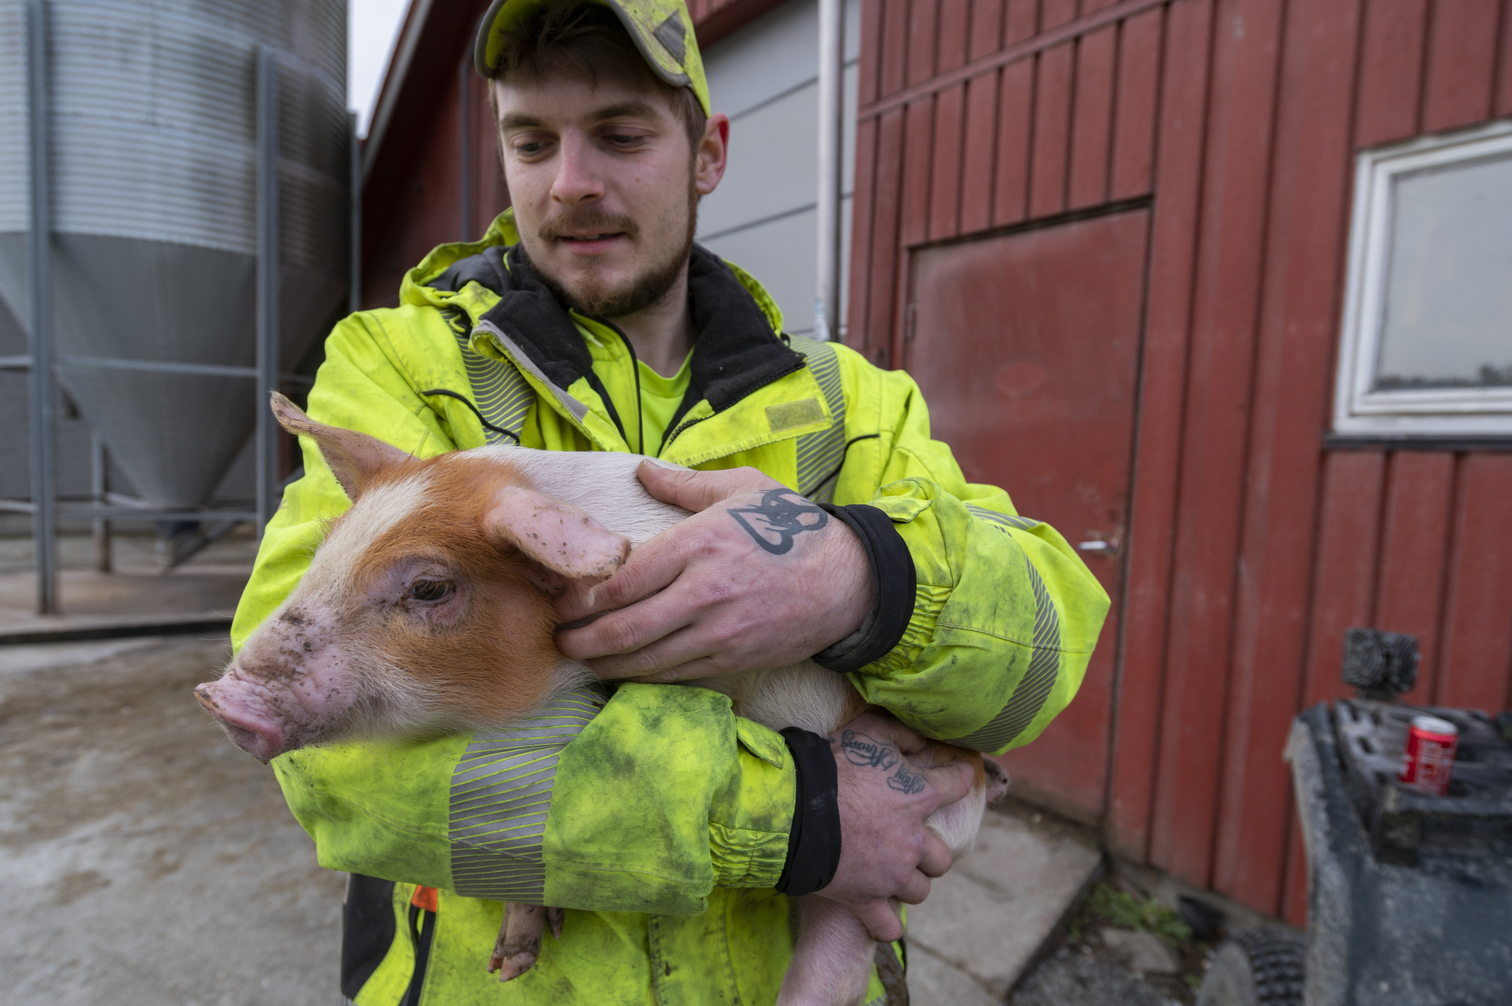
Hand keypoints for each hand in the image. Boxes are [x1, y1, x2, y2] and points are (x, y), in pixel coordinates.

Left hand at [554, 463, 872, 680]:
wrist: (848, 580)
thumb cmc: (790, 527)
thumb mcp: (741, 488)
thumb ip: (684, 484)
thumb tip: (640, 470)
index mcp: (700, 543)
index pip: (622, 580)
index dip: (582, 598)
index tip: (561, 602)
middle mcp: (705, 592)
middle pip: (623, 628)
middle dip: (581, 640)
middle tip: (559, 640)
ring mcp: (719, 632)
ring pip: (645, 660)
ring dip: (605, 665)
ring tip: (583, 660)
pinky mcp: (733, 659)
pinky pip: (675, 676)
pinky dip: (642, 677)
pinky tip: (624, 671)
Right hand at [817, 713, 975, 941]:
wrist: (791, 808)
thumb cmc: (830, 765)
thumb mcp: (869, 731)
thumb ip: (903, 735)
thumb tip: (922, 744)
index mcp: (920, 796)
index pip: (958, 785)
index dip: (958, 777)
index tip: (954, 776)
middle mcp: (914, 839)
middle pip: (942, 857)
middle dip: (930, 850)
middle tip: (910, 841)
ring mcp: (892, 874)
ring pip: (920, 891)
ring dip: (910, 882)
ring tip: (893, 874)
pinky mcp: (865, 899)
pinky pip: (888, 926)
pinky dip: (886, 924)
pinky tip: (881, 915)